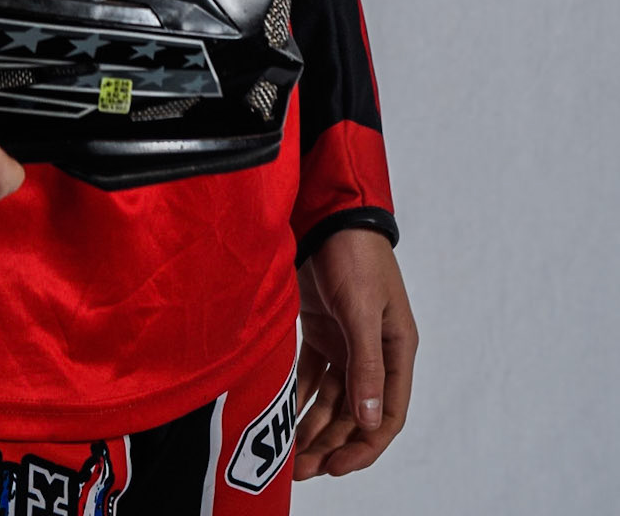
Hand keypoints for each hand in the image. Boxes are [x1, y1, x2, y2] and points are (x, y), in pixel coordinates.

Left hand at [294, 229, 416, 478]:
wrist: (326, 211)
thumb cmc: (353, 254)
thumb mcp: (361, 310)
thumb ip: (365, 365)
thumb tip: (370, 420)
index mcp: (397, 349)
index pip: (388, 414)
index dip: (364, 446)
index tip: (336, 467)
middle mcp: (375, 351)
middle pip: (356, 413)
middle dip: (332, 443)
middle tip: (302, 469)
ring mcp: (347, 342)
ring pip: (332, 399)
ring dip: (314, 426)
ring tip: (290, 456)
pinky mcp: (322, 329)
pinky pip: (312, 376)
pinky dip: (301, 397)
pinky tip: (283, 417)